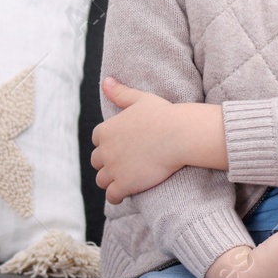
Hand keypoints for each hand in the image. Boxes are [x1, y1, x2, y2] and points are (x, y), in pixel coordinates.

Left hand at [90, 77, 188, 203]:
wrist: (179, 135)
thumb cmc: (164, 115)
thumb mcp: (140, 99)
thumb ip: (120, 93)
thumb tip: (106, 81)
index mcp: (106, 130)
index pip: (98, 140)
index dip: (109, 143)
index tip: (122, 145)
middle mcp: (105, 150)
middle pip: (98, 161)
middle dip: (108, 163)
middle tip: (125, 163)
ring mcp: (113, 169)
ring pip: (102, 180)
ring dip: (111, 180)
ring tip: (125, 179)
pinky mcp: (124, 184)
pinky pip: (112, 196)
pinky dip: (116, 196)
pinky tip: (125, 194)